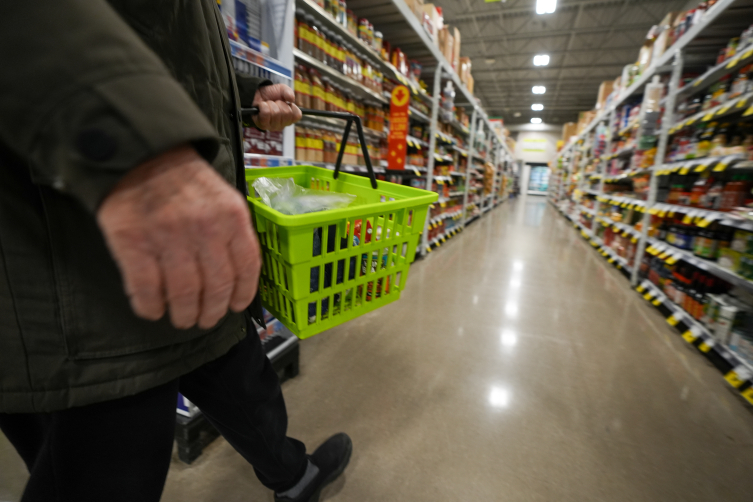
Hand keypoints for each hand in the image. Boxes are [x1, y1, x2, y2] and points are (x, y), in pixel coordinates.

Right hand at [97, 145, 260, 329]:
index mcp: (232, 218)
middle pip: (216, 288)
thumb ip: (233, 231)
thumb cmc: (184, 178)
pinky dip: (150, 306)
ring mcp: (168, 238)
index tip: (234, 306)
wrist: (140, 152)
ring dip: (183, 314)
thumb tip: (238, 274)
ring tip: (181, 318)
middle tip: (204, 319)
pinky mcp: (134, 243)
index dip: (242, 294)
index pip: (246, 268)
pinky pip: (146, 289)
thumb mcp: (223, 196)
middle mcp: (205, 230)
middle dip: (211, 312)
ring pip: (184, 294)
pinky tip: (152, 310)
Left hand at [252, 83, 301, 130]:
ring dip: (270, 104)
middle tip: (274, 102)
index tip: (285, 102)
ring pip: (276, 113)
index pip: (297, 115)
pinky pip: (266, 114)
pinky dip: (263, 106)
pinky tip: (261, 106)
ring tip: (267, 104)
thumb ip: (288, 92)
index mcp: (290, 117)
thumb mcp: (282, 89)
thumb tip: (291, 99)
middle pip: (286, 113)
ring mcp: (273, 126)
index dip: (291, 106)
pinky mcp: (263, 125)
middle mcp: (283, 124)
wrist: (256, 94)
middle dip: (279, 103)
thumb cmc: (270, 94)